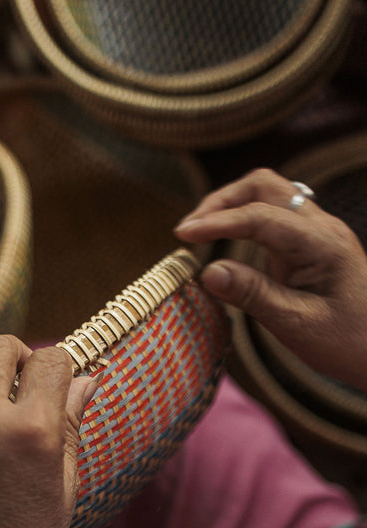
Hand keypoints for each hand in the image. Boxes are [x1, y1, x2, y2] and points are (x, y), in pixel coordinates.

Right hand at [175, 167, 366, 392]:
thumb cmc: (346, 341)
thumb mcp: (295, 324)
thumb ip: (252, 295)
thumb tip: (207, 271)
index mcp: (322, 243)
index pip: (259, 216)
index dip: (217, 223)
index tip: (181, 236)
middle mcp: (322, 227)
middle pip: (264, 186)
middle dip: (222, 201)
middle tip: (189, 230)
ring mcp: (317, 232)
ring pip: (269, 194)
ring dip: (232, 206)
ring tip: (201, 233)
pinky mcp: (310, 244)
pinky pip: (273, 216)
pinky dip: (243, 220)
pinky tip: (225, 241)